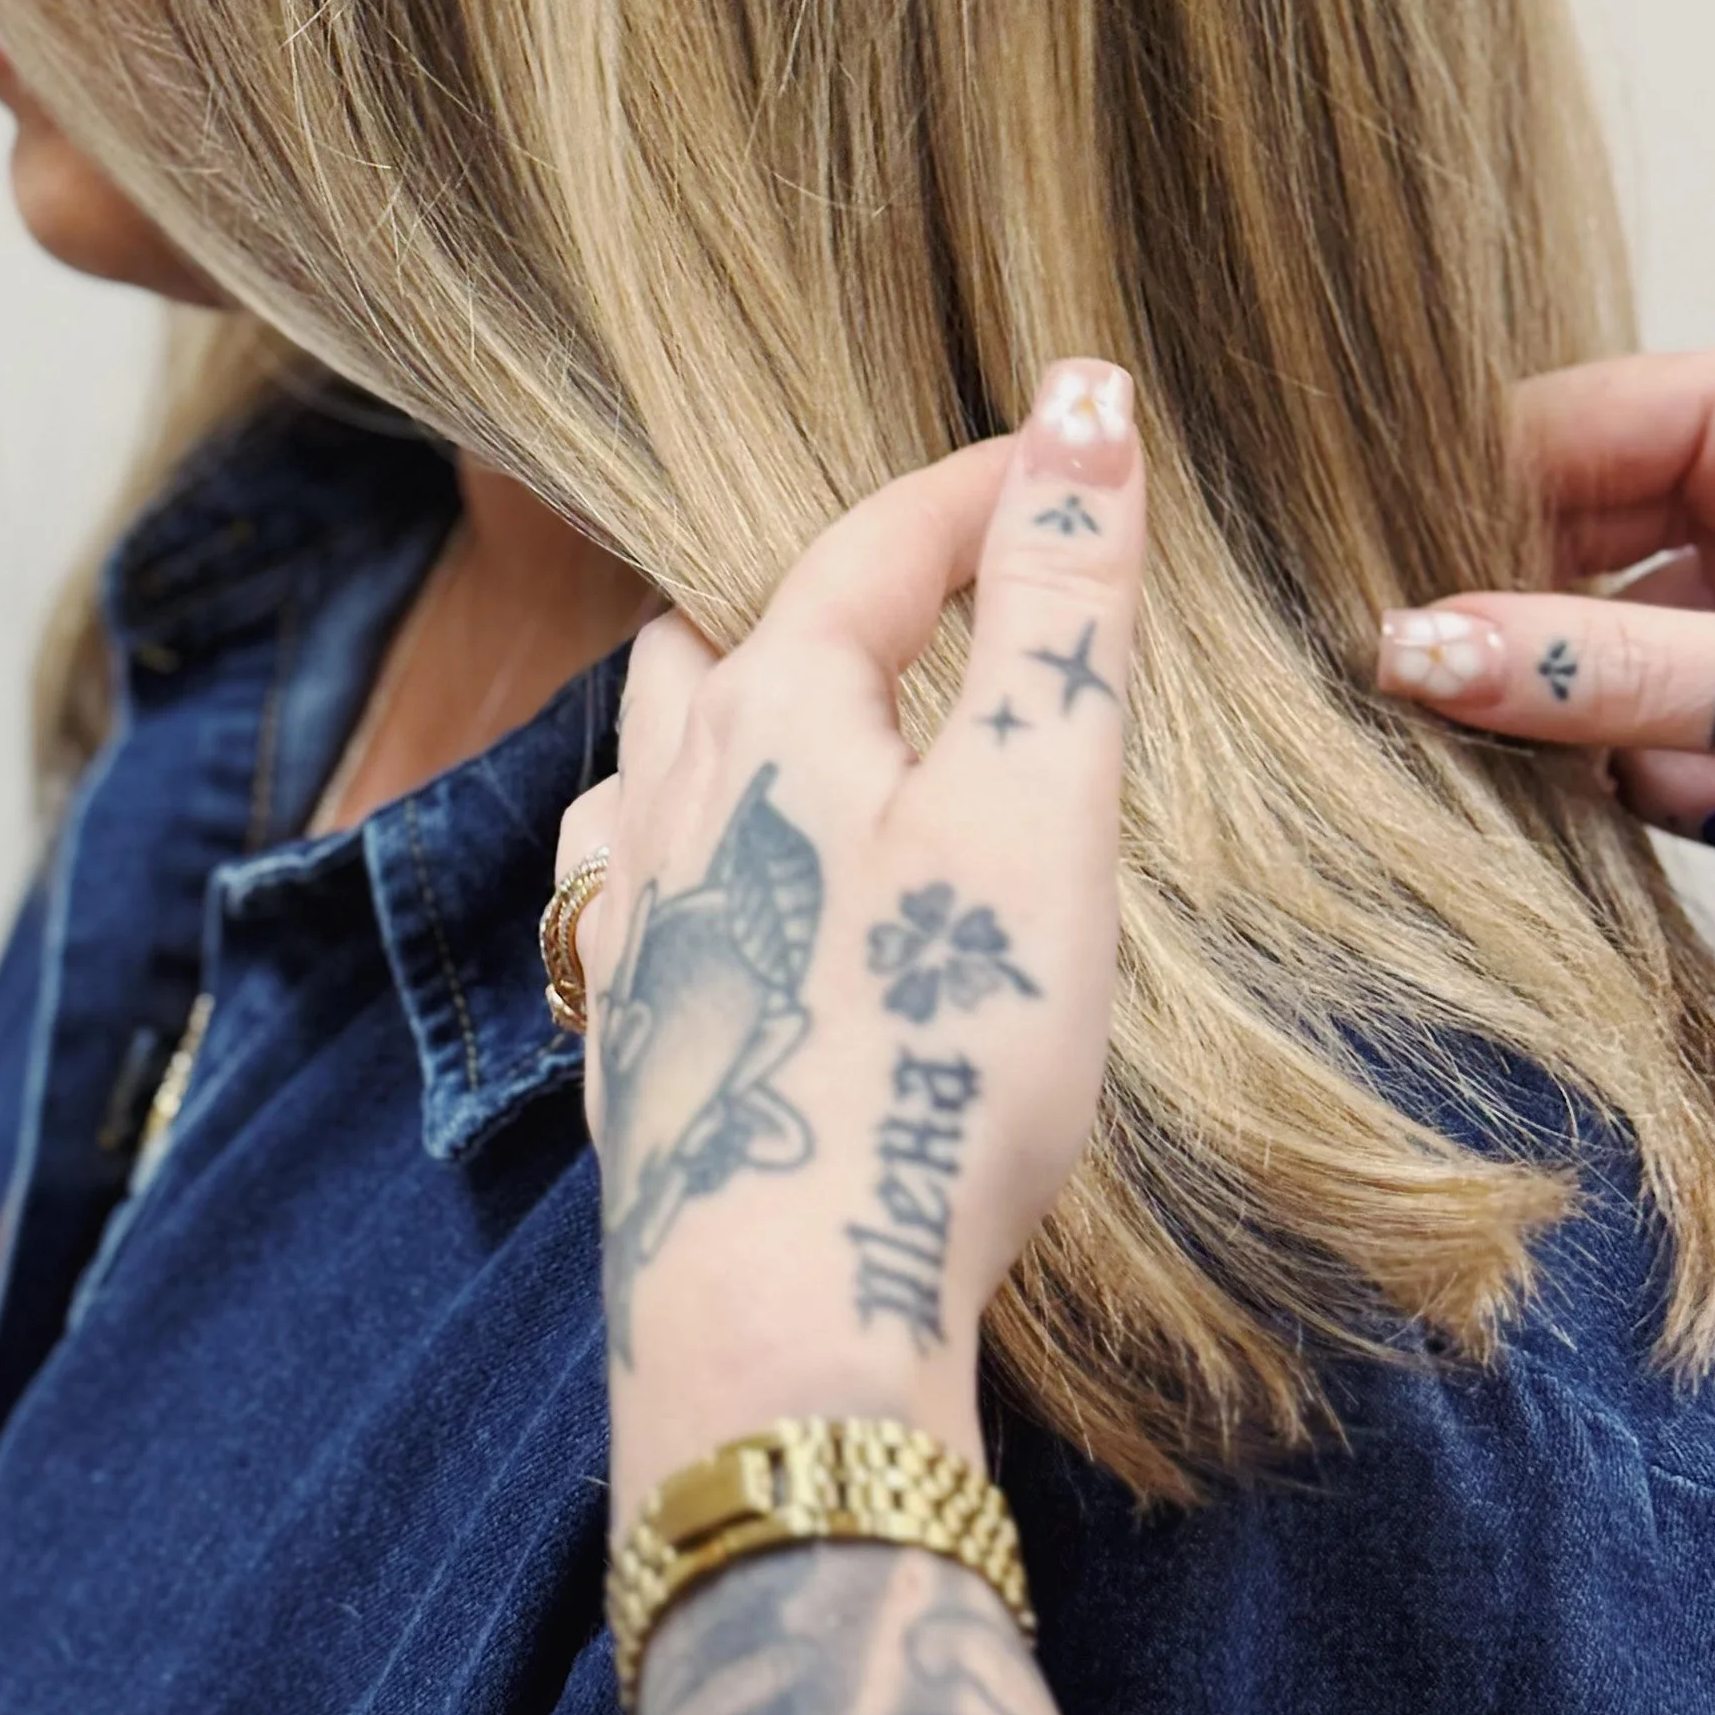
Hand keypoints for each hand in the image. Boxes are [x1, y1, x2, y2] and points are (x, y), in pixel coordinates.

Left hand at [554, 360, 1141, 1518]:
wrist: (786, 1314)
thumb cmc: (929, 1049)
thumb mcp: (1034, 803)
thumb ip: (1058, 605)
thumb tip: (1083, 401)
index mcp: (767, 713)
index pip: (876, 544)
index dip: (986, 488)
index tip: (1078, 451)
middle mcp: (669, 795)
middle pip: (735, 629)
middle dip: (843, 591)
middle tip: (950, 594)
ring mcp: (634, 919)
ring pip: (660, 750)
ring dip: (743, 707)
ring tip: (829, 720)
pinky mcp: (632, 1036)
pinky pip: (642, 879)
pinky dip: (701, 837)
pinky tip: (732, 891)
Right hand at [1378, 344, 1714, 872]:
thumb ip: (1612, 671)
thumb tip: (1419, 657)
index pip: (1552, 431)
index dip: (1455, 518)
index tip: (1378, 613)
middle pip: (1571, 542)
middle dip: (1549, 658)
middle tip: (1482, 735)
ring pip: (1618, 640)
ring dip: (1633, 738)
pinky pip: (1675, 702)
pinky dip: (1686, 768)